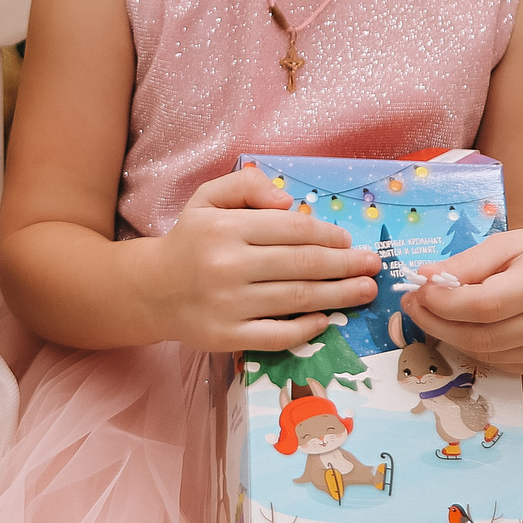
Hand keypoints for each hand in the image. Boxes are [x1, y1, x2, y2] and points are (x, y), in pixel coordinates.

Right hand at [144, 166, 379, 351]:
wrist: (150, 290)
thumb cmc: (189, 241)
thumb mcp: (207, 199)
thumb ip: (245, 186)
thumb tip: (289, 201)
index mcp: (225, 228)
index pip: (292, 229)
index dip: (327, 234)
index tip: (347, 240)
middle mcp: (228, 265)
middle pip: (303, 264)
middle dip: (346, 264)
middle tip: (372, 266)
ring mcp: (228, 304)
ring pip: (298, 298)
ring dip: (339, 295)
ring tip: (365, 291)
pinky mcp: (227, 336)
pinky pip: (278, 335)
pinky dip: (307, 328)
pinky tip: (325, 319)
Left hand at [402, 226, 522, 377]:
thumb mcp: (508, 244)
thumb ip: (467, 263)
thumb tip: (425, 278)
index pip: (486, 306)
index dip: (444, 303)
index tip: (418, 290)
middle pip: (482, 336)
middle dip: (437, 323)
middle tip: (413, 304)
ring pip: (487, 354)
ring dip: (449, 336)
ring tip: (430, 313)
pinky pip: (500, 363)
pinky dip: (473, 347)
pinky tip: (462, 327)